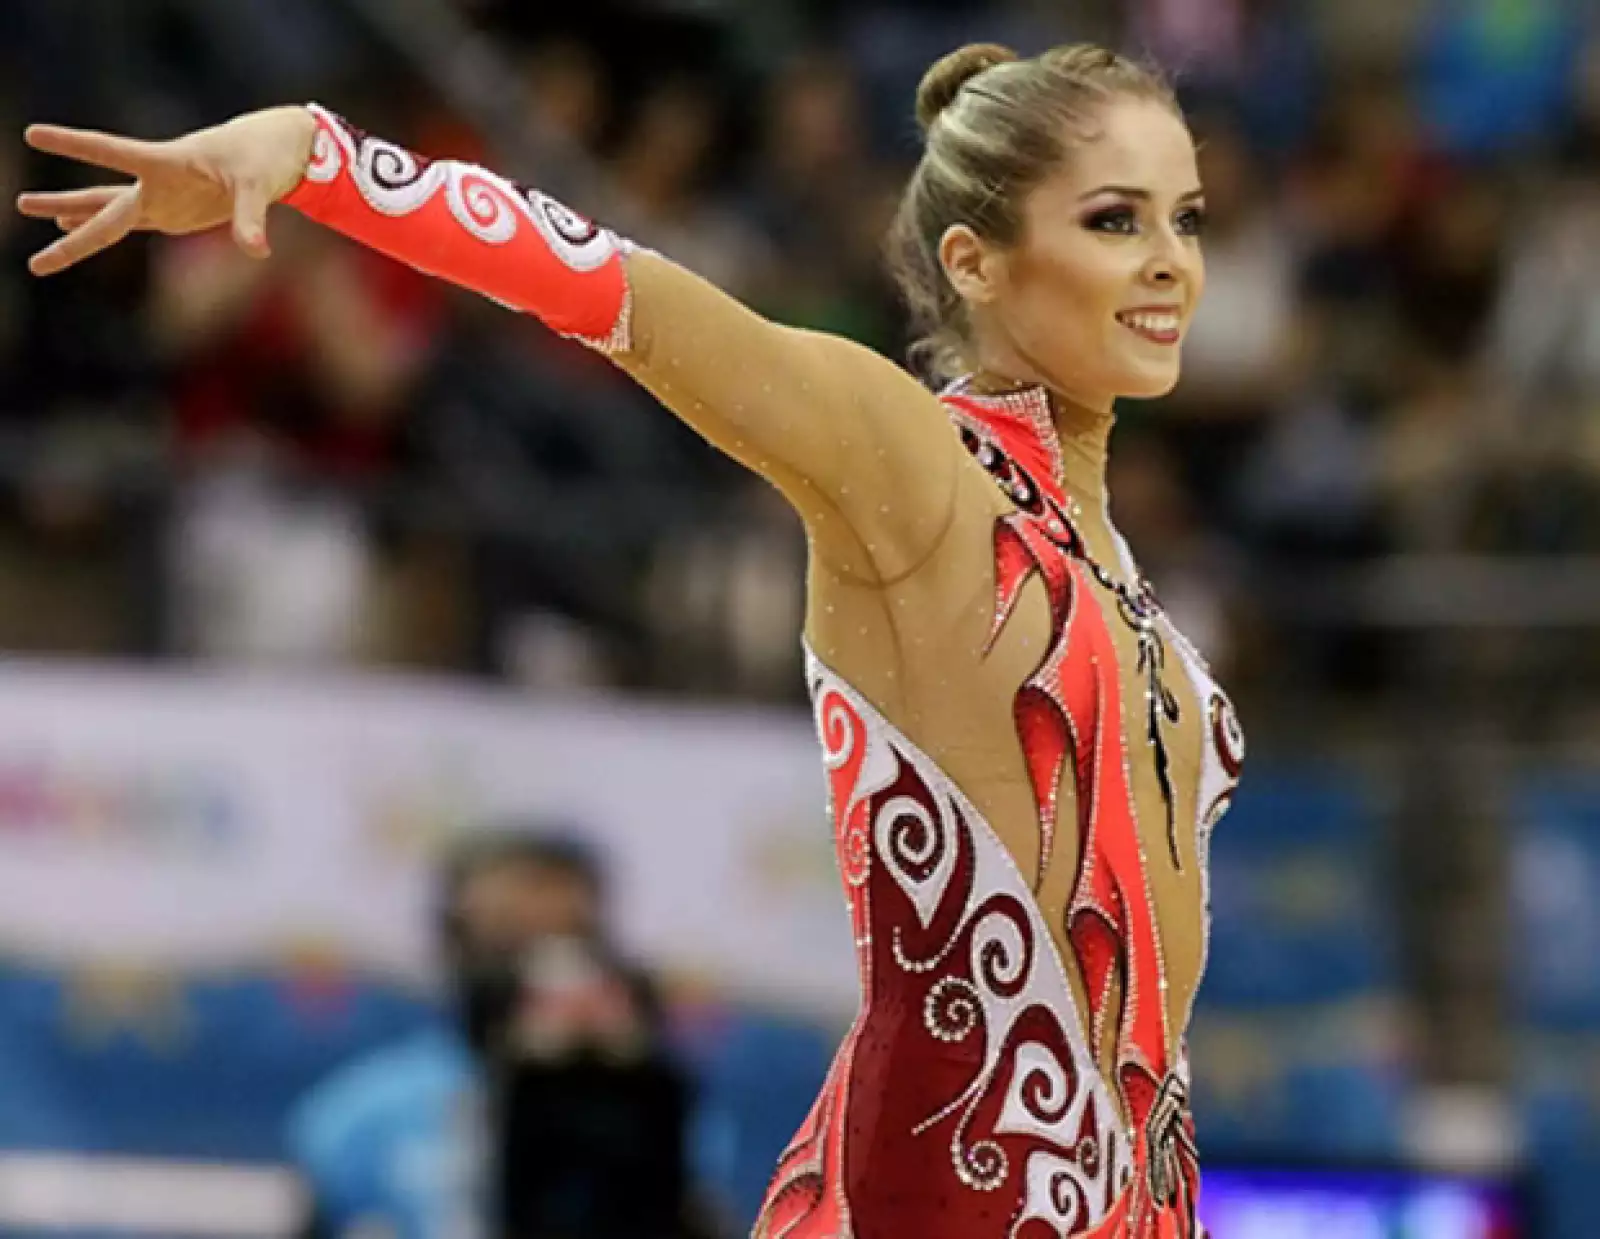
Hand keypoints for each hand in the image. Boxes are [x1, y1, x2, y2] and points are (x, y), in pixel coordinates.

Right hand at [15, 106, 317, 276]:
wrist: (268, 153)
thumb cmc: (261, 161)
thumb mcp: (259, 187)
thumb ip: (251, 218)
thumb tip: (257, 251)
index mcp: (167, 162)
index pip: (112, 151)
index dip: (75, 145)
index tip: (33, 134)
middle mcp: (155, 182)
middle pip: (102, 201)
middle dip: (63, 205)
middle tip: (19, 204)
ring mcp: (159, 198)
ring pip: (106, 211)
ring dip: (70, 215)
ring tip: (28, 207)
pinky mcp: (169, 213)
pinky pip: (126, 223)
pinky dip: (97, 226)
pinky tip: (68, 226)